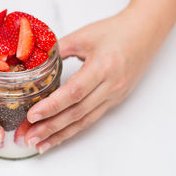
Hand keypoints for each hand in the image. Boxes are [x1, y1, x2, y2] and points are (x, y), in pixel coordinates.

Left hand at [26, 8, 164, 153]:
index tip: (32, 116)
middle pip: (77, 112)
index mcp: (103, 67)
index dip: (52, 106)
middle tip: (29, 138)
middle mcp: (111, 86)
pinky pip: (92, 118)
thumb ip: (58, 50)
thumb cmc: (115, 31)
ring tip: (40, 145)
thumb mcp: (83, 36)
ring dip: (61, 135)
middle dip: (51, 127)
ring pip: (85, 121)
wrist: (145, 31)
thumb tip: (34, 63)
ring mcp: (115, 96)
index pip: (73, 92)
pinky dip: (74, 129)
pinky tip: (59, 136)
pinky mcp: (115, 100)